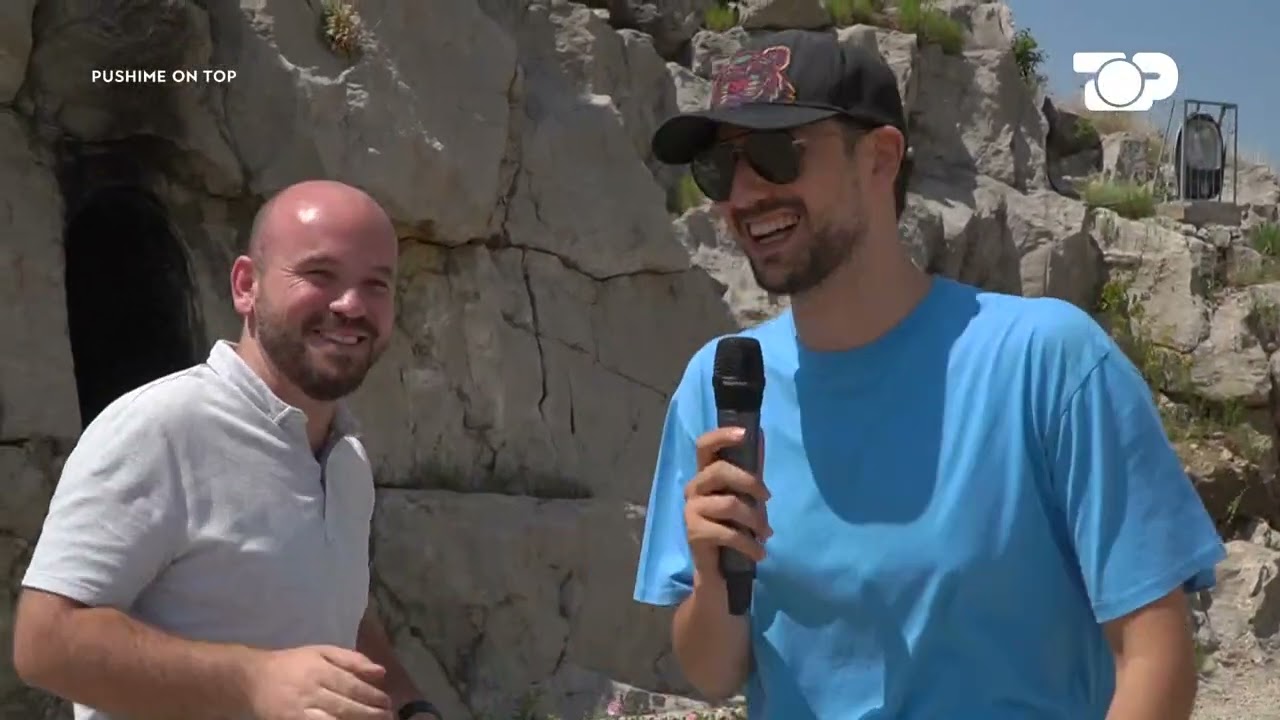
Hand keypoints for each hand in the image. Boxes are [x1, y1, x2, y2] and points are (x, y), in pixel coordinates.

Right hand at [245, 645, 392, 719]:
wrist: (252, 678)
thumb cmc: (293, 664)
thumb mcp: (321, 652)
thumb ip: (352, 660)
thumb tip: (381, 672)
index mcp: (319, 669)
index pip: (351, 685)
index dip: (372, 695)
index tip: (387, 702)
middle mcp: (310, 690)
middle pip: (345, 706)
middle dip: (369, 714)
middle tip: (387, 717)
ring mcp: (299, 710)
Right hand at [683, 426, 771, 577]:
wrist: (721, 570)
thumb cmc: (734, 527)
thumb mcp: (746, 496)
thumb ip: (750, 469)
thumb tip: (758, 433)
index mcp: (705, 475)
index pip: (704, 446)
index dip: (722, 436)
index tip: (745, 433)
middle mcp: (694, 488)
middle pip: (720, 471)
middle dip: (750, 482)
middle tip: (767, 498)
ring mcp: (691, 510)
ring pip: (729, 503)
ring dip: (755, 519)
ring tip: (766, 534)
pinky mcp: (694, 533)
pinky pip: (727, 532)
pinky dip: (749, 543)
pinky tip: (759, 552)